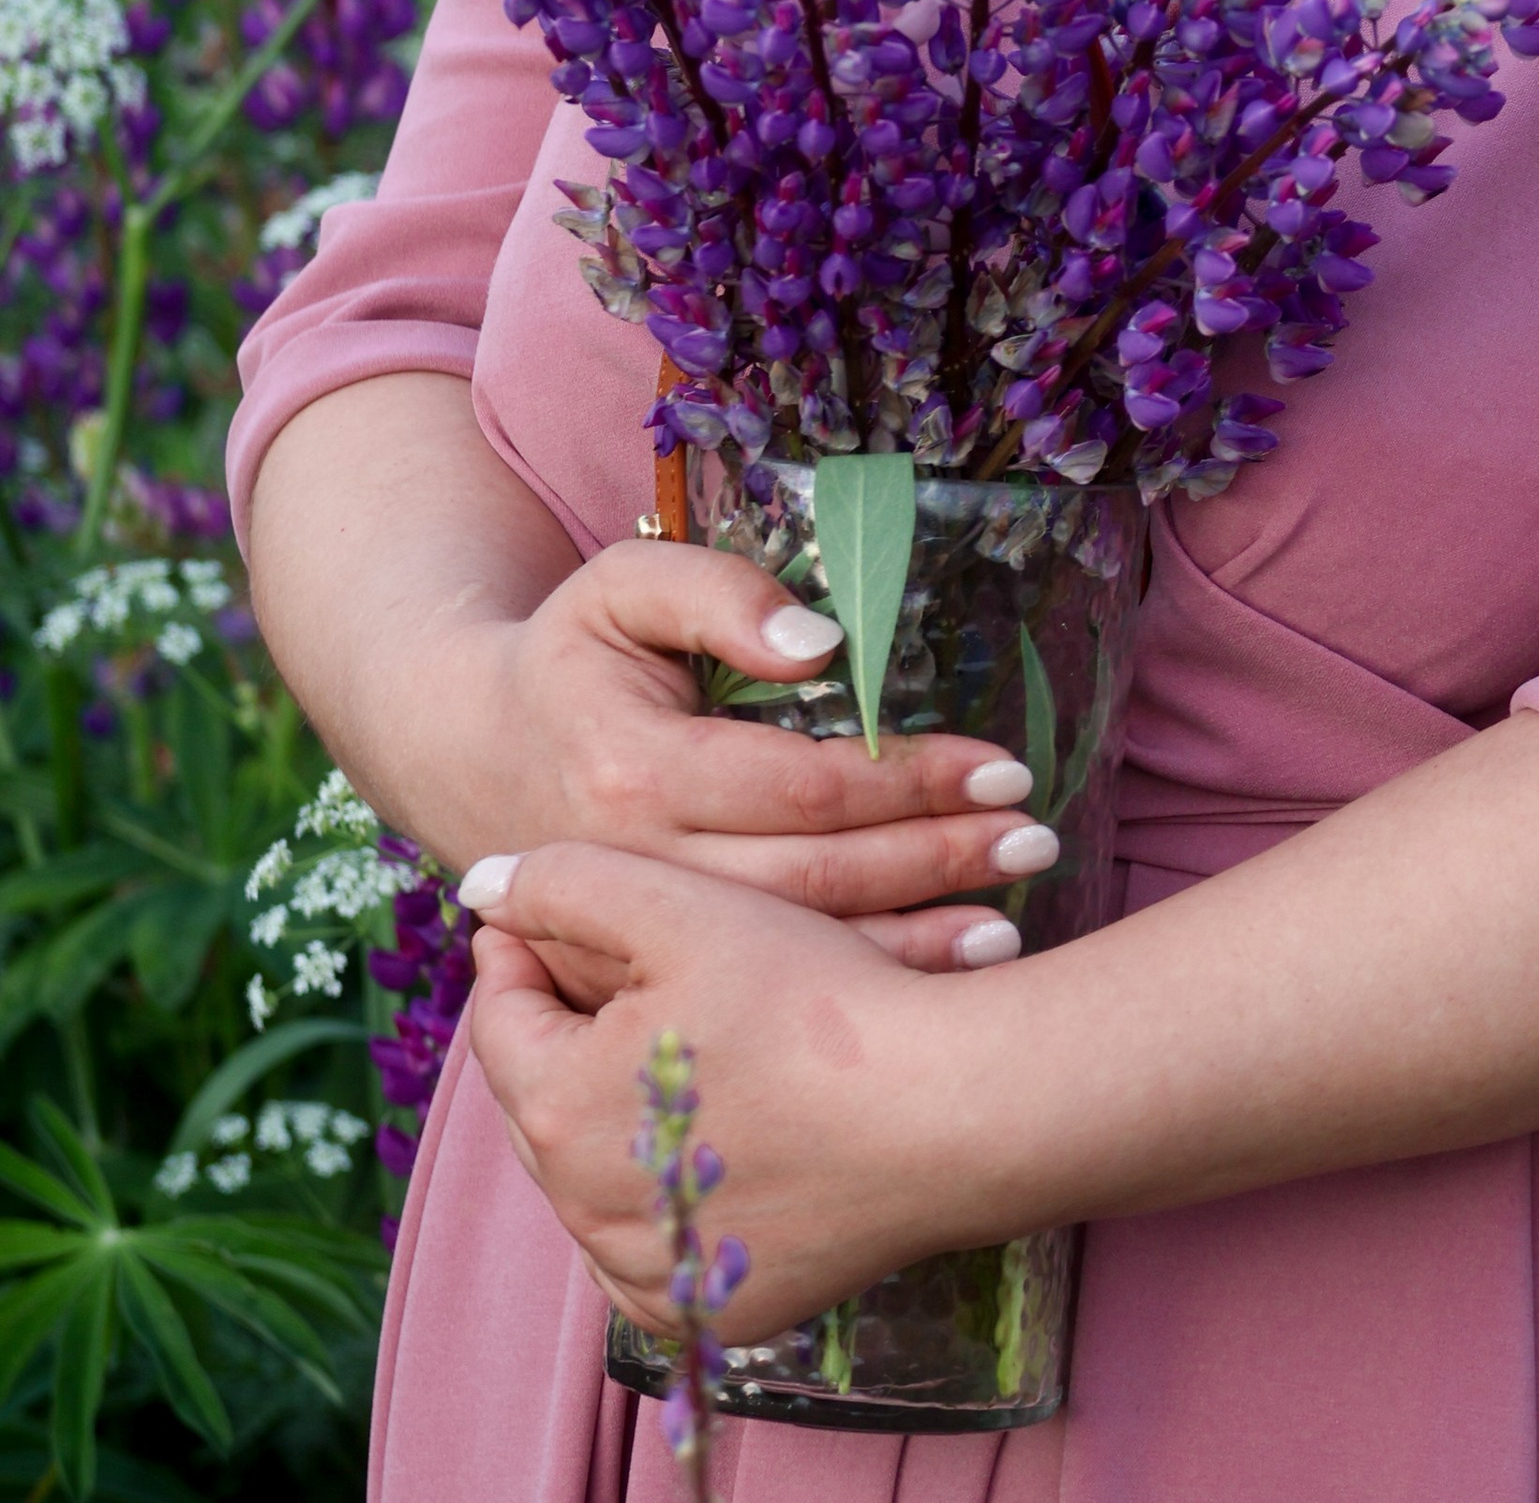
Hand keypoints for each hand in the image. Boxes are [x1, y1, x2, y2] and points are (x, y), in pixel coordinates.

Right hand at [405, 541, 1058, 976]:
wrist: (463, 752)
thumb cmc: (568, 656)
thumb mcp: (624, 587)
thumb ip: (721, 593)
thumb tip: (825, 643)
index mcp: (634, 770)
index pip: (805, 786)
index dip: (911, 778)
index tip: (1002, 766)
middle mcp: (638, 870)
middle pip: (815, 881)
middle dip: (938, 861)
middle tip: (1036, 840)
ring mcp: (637, 940)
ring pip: (794, 951)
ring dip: (914, 942)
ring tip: (1015, 925)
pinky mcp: (642, 974)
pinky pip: (762, 990)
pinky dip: (859, 983)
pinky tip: (936, 973)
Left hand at [468, 844, 971, 1338]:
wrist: (949, 1111)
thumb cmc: (817, 1000)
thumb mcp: (683, 907)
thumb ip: (567, 884)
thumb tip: (479, 887)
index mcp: (562, 1111)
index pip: (501, 1021)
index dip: (522, 954)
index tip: (547, 916)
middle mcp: (588, 1214)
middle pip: (543, 1100)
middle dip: (567, 1033)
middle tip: (618, 973)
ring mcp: (656, 1275)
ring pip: (596, 1177)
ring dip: (614, 1114)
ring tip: (677, 1045)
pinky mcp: (720, 1310)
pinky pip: (659, 1244)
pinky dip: (667, 1192)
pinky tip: (717, 1132)